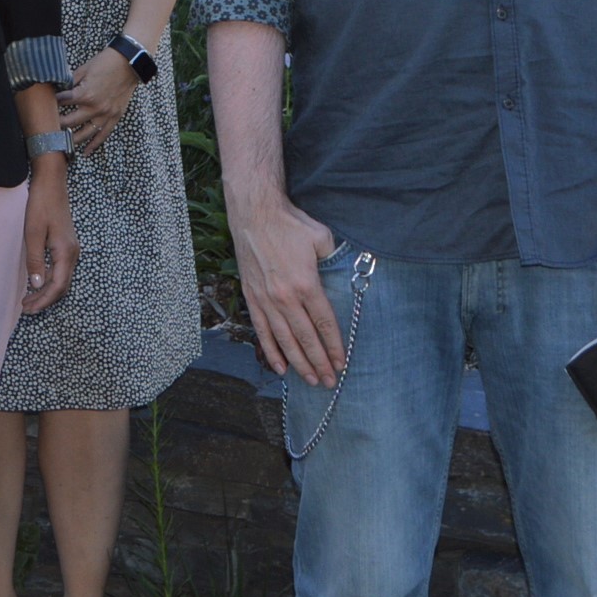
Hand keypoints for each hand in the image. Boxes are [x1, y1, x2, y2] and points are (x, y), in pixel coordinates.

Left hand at [19, 157, 78, 312]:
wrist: (51, 183)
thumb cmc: (41, 205)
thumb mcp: (32, 233)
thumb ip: (35, 260)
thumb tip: (37, 285)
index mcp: (65, 252)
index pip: (57, 287)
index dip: (43, 301)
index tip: (27, 308)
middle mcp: (73, 253)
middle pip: (62, 287)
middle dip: (45, 300)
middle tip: (26, 308)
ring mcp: (72, 249)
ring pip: (62, 280)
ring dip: (47, 292)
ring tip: (29, 299)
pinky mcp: (67, 245)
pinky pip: (61, 270)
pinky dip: (50, 281)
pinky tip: (37, 282)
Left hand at [55, 47, 136, 154]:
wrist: (129, 63)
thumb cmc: (105, 63)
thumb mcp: (83, 69)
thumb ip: (69, 82)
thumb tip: (56, 88)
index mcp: (85, 94)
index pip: (62, 103)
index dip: (51, 103)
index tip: (43, 107)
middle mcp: (95, 108)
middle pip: (70, 122)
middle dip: (57, 125)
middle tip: (47, 128)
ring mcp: (106, 114)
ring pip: (85, 134)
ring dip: (72, 139)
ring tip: (62, 144)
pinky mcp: (115, 117)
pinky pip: (103, 135)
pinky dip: (94, 145)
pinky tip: (86, 152)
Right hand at [229, 190, 343, 385]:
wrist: (254, 214)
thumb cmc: (290, 224)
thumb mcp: (321, 237)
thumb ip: (333, 259)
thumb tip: (344, 272)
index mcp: (306, 284)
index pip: (324, 323)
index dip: (333, 346)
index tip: (341, 363)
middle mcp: (285, 297)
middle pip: (306, 338)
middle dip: (319, 362)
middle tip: (329, 382)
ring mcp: (266, 299)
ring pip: (285, 340)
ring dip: (299, 362)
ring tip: (310, 380)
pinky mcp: (252, 297)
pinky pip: (262, 331)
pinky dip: (271, 350)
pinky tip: (280, 366)